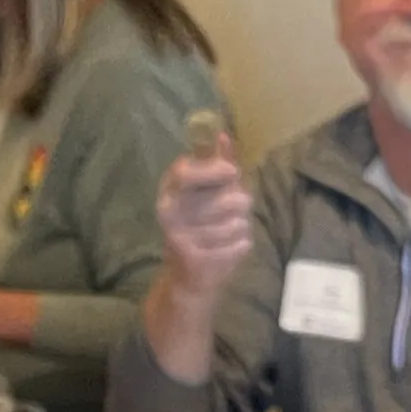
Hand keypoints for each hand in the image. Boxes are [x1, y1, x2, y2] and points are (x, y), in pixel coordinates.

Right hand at [153, 147, 254, 303]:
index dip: (214, 170)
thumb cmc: (199, 224)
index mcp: (170, 190)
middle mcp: (169, 212)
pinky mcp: (197, 261)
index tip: (233, 172)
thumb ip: (215, 163)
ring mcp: (181, 238)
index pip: (187, 173)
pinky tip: (228, 248)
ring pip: (237, 223)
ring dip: (240, 226)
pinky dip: (241, 245)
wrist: (186, 277)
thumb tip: (223, 134)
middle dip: (240, 203)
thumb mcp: (203, 191)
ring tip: (228, 230)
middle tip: (235, 207)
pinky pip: (239, 244)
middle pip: (225, 200)